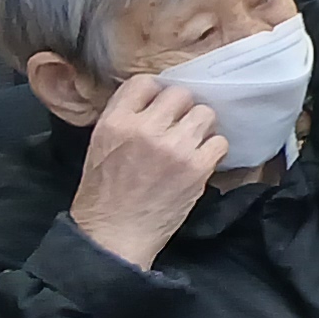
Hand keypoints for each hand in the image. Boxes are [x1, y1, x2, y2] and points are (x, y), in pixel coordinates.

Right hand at [66, 73, 224, 270]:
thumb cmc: (103, 195)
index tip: (156, 108)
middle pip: (181, 94)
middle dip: (180, 110)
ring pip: (205, 114)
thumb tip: (153, 99)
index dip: (154, 94)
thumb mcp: (100, 146)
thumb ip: (125, 118)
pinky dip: (212, 150)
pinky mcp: (197, 167)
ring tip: (189, 144)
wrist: (115, 236)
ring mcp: (175, 147)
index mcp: (116, 121)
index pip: (145, 82)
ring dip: (199, 128)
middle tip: (175, 128)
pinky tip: (199, 161)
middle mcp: (146, 129)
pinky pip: (219, 142)